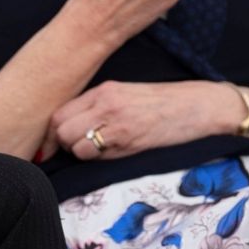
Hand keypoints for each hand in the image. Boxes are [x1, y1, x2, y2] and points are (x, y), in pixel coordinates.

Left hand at [51, 80, 232, 159]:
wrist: (197, 106)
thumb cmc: (163, 104)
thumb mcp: (126, 94)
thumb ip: (97, 107)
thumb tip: (69, 128)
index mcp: (103, 90)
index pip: (59, 112)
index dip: (52, 132)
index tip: (52, 144)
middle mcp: (104, 102)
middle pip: (60, 129)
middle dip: (62, 144)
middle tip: (76, 148)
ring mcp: (115, 120)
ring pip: (73, 144)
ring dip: (79, 153)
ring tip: (97, 150)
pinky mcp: (127, 138)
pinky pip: (94, 154)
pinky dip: (96, 159)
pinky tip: (112, 153)